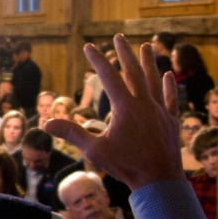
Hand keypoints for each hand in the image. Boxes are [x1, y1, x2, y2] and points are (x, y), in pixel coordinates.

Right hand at [45, 34, 184, 190]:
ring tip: (145, 47)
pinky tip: (168, 75)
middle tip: (119, 37)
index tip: (89, 46)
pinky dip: (169, 86)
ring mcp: (161, 111)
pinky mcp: (171, 121)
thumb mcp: (94, 151)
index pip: (109, 77)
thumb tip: (46, 124)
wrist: (159, 181)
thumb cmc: (126, 166)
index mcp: (126, 108)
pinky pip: (171, 98)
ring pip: (155, 81)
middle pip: (134, 72)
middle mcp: (145, 104)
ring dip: (148, 63)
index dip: (98, 60)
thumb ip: (72, 133)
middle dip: (125, 53)